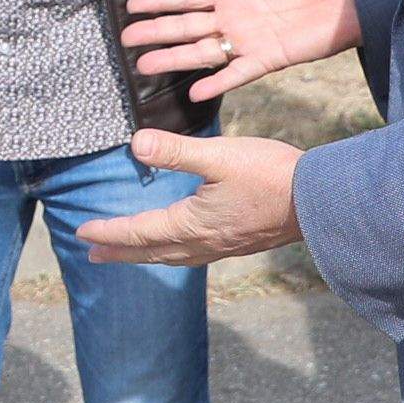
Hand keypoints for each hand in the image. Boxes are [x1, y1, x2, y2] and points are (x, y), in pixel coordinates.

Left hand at [77, 128, 305, 266]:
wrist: (321, 200)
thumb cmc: (271, 175)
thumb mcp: (219, 156)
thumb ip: (176, 152)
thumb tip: (135, 145)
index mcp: (192, 224)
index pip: (139, 231)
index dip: (109, 231)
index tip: (82, 232)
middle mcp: (204, 242)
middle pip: (151, 251)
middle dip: (120, 252)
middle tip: (93, 254)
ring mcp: (224, 246)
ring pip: (174, 257)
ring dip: (147, 255)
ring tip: (130, 254)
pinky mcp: (241, 243)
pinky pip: (195, 255)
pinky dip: (175, 254)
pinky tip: (182, 246)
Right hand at [118, 0, 361, 101]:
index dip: (160, 1)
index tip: (133, 5)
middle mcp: (234, 18)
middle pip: (186, 26)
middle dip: (156, 32)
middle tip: (127, 38)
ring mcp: (248, 40)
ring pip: (202, 52)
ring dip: (174, 58)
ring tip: (144, 65)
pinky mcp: (267, 58)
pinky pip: (236, 73)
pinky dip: (216, 82)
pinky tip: (194, 91)